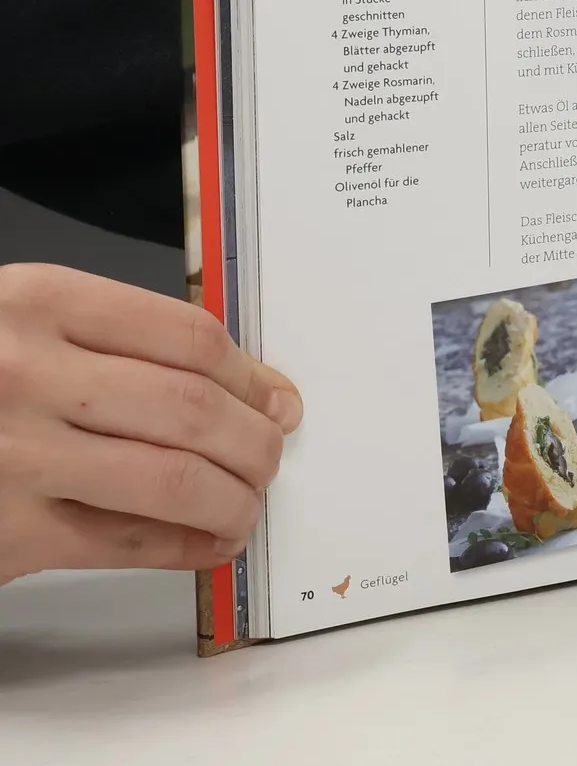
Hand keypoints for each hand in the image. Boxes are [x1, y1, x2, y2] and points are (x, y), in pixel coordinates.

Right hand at [0, 263, 302, 582]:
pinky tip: (207, 543)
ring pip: (169, 478)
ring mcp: (14, 456)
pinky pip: (121, 541)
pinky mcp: (4, 532)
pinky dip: (182, 546)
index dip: (251, 374)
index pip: (187, 337)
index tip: (277, 397)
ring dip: (231, 497)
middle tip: (272, 454)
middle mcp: (29, 375)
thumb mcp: (20, 319)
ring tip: (249, 504)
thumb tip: (236, 381)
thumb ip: (112, 336)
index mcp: (41, 303)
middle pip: (190, 408)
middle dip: (252, 440)